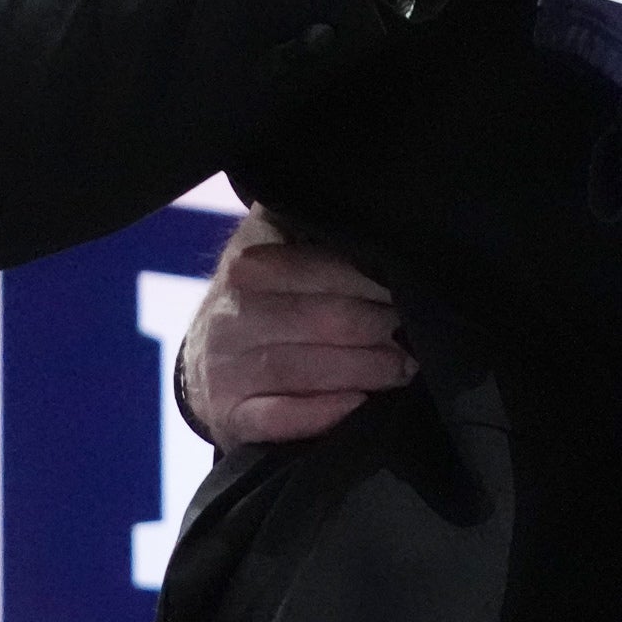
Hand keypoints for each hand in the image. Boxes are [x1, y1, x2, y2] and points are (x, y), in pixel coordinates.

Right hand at [182, 209, 414, 446]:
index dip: (372, 279)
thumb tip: (371, 204)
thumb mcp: (276, 248)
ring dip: (366, 370)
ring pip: (305, 369)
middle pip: (324, 319)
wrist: (204, 363)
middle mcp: (231, 313)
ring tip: (405, 368)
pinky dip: (320, 413)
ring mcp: (226, 367)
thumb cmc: (263, 299)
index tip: (409, 286)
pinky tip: (357, 405)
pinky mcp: (229, 414)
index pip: (319, 267)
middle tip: (418, 331)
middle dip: (381, 326)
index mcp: (248, 263)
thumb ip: (311, 228)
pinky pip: (278, 417)